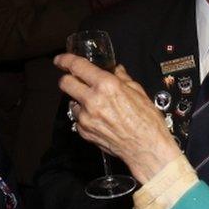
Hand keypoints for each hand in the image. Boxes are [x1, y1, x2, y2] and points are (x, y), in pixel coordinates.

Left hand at [56, 54, 180, 182]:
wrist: (147, 148)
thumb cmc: (147, 121)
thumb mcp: (139, 91)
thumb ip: (122, 78)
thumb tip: (116, 70)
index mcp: (106, 85)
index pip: (77, 66)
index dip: (66, 60)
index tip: (61, 60)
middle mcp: (92, 100)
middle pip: (65, 83)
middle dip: (68, 78)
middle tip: (76, 80)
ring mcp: (86, 118)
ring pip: (71, 102)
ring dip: (78, 100)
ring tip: (95, 104)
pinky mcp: (84, 132)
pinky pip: (78, 119)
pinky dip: (85, 116)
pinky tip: (99, 118)